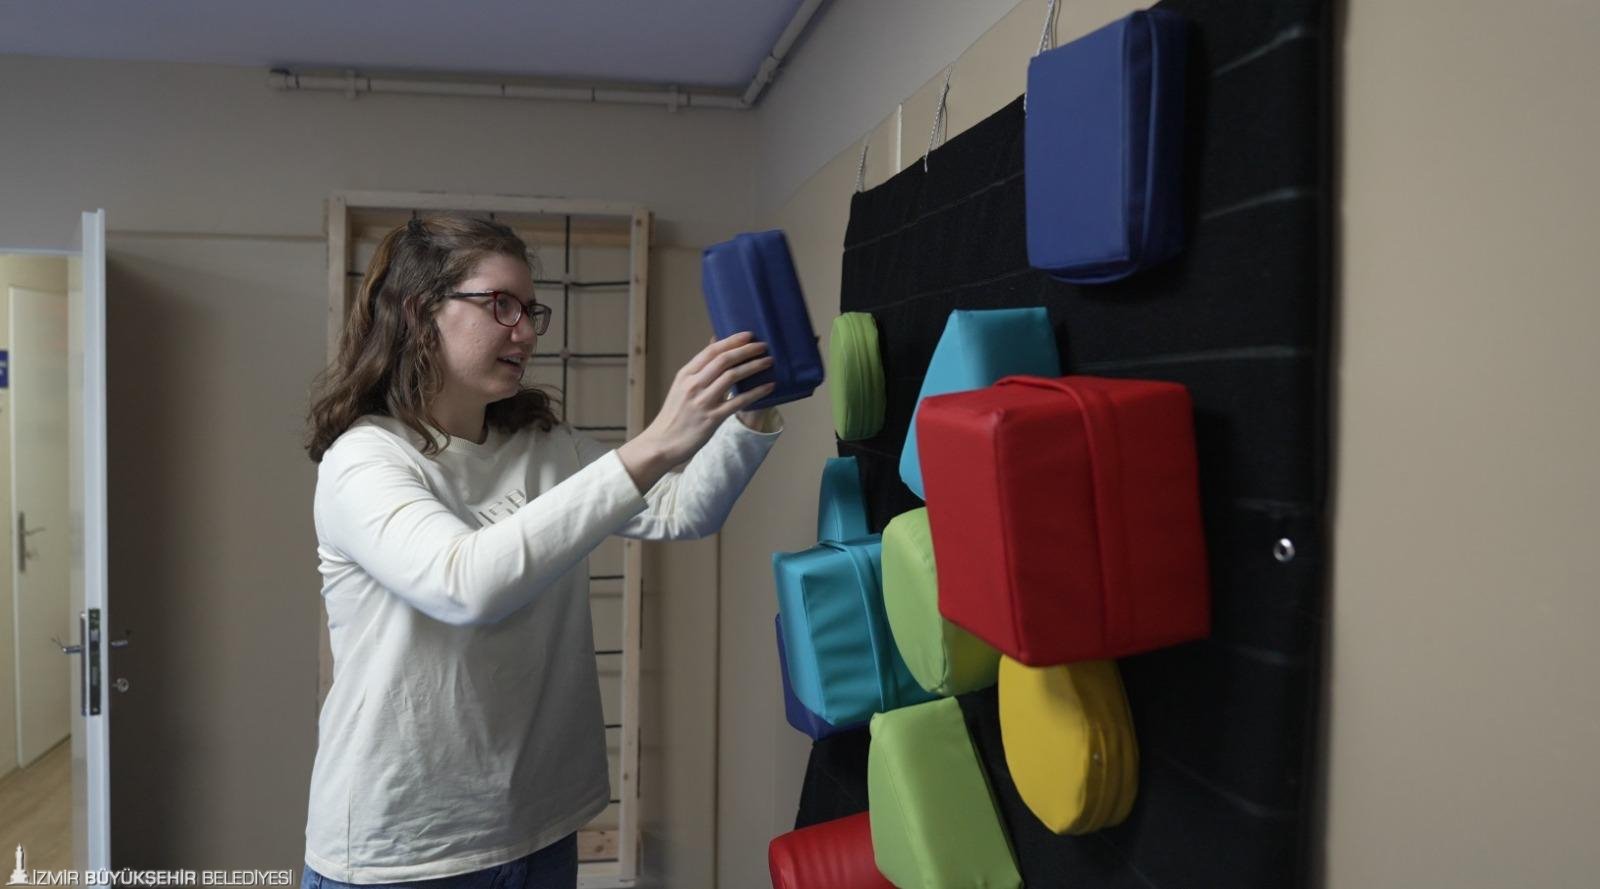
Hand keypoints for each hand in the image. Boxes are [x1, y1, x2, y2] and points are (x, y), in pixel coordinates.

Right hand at [616, 332, 774, 490]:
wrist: (662, 443)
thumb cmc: (674, 415)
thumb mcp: (681, 387)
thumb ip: (699, 369)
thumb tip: (715, 344)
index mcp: (686, 375)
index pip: (711, 351)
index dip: (732, 341)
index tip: (748, 335)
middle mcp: (693, 385)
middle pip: (724, 360)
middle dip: (746, 350)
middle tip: (763, 346)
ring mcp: (703, 401)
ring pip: (732, 376)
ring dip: (753, 366)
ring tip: (768, 362)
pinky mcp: (712, 419)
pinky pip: (738, 401)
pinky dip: (756, 392)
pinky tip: (768, 387)